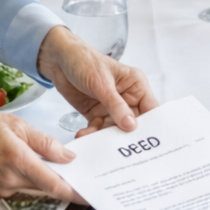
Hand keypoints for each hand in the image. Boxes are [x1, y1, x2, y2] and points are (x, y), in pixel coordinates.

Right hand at [0, 109, 80, 200]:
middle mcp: (11, 179)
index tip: (89, 195)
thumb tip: (67, 156)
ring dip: (50, 180)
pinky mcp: (0, 188)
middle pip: (47, 187)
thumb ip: (44, 141)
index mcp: (18, 159)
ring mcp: (4, 187)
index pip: (53, 183)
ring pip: (36, 187)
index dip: (74, 192)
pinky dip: (34, 177)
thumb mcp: (17, 124)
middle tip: (83, 177)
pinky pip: (23, 185)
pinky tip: (37, 165)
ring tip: (63, 167)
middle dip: (66, 183)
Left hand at [37, 26, 157, 133]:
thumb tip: (132, 126)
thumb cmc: (84, 61)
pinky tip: (83, 135)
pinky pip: (98, 129)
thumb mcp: (102, 83)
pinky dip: (91, 134)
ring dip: (105, 137)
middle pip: (133, 124)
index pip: (150, 109)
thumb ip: (116, 106)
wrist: (58, 59)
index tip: (148, 143)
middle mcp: (126, 98)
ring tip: (96, 142)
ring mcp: (111, 107)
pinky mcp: (96, 113)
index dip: (152, 126)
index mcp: (135, 85)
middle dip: (126, 136)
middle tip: (121, 150)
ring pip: (115, 130)